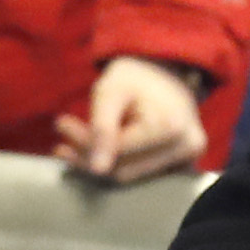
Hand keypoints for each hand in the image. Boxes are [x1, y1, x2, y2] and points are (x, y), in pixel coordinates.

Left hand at [56, 56, 205, 181]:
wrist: (166, 73)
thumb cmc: (136, 78)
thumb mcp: (112, 90)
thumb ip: (103, 128)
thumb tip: (98, 170)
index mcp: (171, 127)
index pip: (118, 151)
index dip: (84, 142)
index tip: (60, 124)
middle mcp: (187, 148)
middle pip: (124, 169)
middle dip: (88, 154)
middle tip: (65, 132)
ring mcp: (188, 160)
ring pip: (129, 175)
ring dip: (98, 161)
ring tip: (74, 142)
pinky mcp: (183, 166)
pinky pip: (140, 174)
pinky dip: (116, 163)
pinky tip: (94, 150)